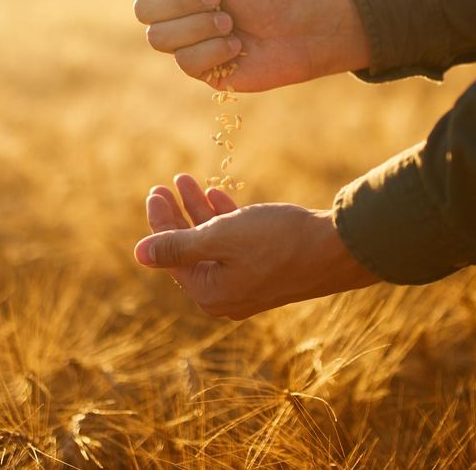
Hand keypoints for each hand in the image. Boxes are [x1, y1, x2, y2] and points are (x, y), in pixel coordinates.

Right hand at [130, 0, 370, 90]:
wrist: (300, 25)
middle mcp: (177, 14)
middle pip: (144, 10)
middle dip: (183, 2)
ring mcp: (186, 44)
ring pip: (159, 38)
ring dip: (199, 26)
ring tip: (231, 23)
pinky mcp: (201, 71)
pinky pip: (185, 62)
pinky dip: (214, 50)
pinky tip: (237, 46)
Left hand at [133, 174, 379, 319]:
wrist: (336, 248)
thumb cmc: (278, 240)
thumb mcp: (222, 238)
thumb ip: (179, 245)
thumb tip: (139, 254)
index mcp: (210, 293)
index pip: (172, 255)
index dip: (160, 221)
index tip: (154, 192)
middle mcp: (226, 295)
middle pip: (189, 250)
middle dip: (176, 215)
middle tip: (164, 186)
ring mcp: (247, 283)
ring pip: (213, 243)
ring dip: (199, 212)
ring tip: (187, 181)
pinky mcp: (267, 269)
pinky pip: (235, 245)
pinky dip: (224, 220)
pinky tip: (218, 194)